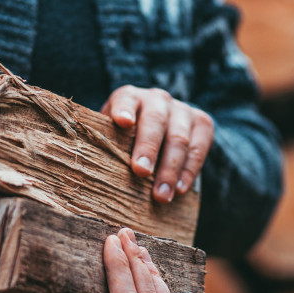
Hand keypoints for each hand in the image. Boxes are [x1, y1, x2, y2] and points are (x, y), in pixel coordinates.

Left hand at [101, 86, 214, 202]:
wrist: (163, 130)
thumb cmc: (127, 139)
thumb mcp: (113, 135)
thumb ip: (106, 144)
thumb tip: (90, 173)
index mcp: (130, 97)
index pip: (125, 99)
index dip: (124, 109)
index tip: (123, 122)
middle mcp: (157, 99)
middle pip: (155, 121)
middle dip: (148, 147)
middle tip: (141, 171)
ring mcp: (182, 110)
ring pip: (178, 138)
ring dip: (170, 169)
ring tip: (161, 195)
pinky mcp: (203, 123)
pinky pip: (198, 149)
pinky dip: (188, 172)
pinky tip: (179, 189)